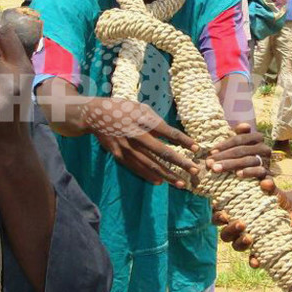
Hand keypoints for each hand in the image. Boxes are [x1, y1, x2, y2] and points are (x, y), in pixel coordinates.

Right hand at [82, 97, 199, 187]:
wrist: (94, 115)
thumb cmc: (122, 109)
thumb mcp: (139, 108)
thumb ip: (155, 121)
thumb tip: (172, 136)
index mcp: (143, 119)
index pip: (168, 131)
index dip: (183, 140)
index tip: (196, 148)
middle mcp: (136, 134)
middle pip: (162, 151)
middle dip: (180, 162)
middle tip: (195, 170)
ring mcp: (127, 147)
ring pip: (150, 164)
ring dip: (167, 175)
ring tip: (181, 183)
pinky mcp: (119, 155)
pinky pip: (136, 168)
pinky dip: (148, 176)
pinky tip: (160, 182)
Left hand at [206, 123, 270, 179]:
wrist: (260, 174)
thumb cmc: (245, 155)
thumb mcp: (241, 144)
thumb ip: (240, 134)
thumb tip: (245, 125)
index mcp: (257, 138)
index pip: (239, 139)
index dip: (224, 145)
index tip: (211, 152)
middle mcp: (264, 148)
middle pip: (242, 151)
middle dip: (224, 157)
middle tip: (210, 164)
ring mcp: (267, 162)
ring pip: (249, 161)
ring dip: (233, 165)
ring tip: (219, 169)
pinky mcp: (269, 175)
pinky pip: (263, 174)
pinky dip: (254, 174)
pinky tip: (241, 175)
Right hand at [213, 175, 291, 267]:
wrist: (290, 208)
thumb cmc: (273, 195)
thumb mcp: (271, 187)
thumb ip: (268, 183)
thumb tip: (265, 183)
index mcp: (233, 211)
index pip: (218, 216)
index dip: (217, 217)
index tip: (224, 214)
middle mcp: (237, 226)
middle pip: (224, 233)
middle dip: (230, 230)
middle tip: (241, 224)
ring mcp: (246, 237)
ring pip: (235, 245)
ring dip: (240, 243)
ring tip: (249, 238)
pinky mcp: (259, 247)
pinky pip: (252, 258)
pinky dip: (253, 261)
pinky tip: (256, 262)